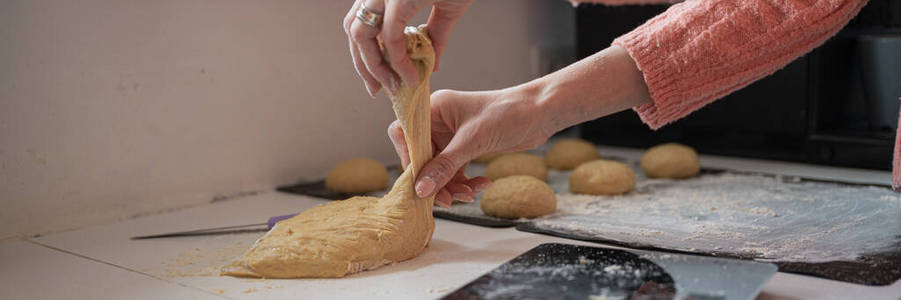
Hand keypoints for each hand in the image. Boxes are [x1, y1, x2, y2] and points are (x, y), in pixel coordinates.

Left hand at [343, 0, 472, 97]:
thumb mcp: (447, 9)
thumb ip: (435, 36)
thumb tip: (431, 65)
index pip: (360, 25)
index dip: (363, 55)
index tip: (377, 81)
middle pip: (354, 32)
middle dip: (364, 66)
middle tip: (378, 90)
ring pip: (362, 35)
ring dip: (374, 66)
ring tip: (394, 84)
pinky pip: (390, 35)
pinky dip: (397, 60)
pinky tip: (410, 74)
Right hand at [387, 87, 555, 206]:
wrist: (541, 112)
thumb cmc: (508, 113)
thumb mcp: (473, 140)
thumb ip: (445, 166)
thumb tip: (421, 189)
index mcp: (434, 108)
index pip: (405, 135)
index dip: (409, 159)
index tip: (419, 181)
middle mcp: (438, 121)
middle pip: (422, 157)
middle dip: (434, 180)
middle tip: (448, 199)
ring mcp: (452, 136)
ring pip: (438, 169)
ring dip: (452, 185)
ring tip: (470, 195)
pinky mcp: (466, 148)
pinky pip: (455, 171)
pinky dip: (465, 182)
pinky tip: (480, 185)